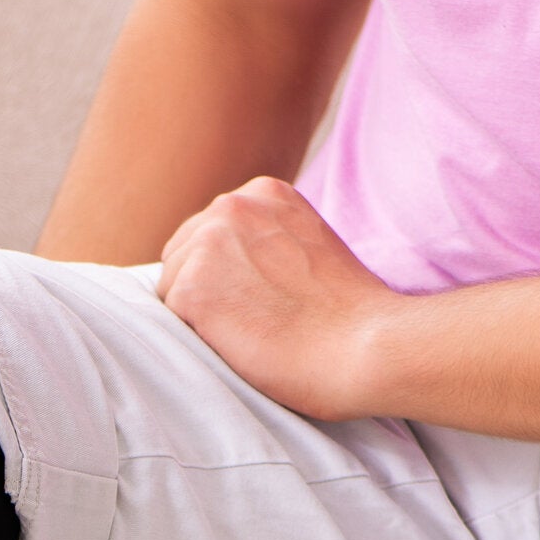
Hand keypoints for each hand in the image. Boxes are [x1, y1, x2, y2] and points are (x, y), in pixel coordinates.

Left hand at [157, 177, 403, 421]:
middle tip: (260, 319)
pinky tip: (244, 342)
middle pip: (182, 255)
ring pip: (172, 286)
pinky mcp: (190, 287)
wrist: (368, 347)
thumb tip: (221, 264)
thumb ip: (266, 240)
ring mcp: (208, 243)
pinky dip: (199, 337)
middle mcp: (231, 205)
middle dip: (208, 290)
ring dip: (201, 316)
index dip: (230, 276)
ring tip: (255, 330)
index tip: (269, 298)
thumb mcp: (308, 246)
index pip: (210, 233)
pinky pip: (171, 319)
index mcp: (263, 192)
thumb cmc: (349, 315)